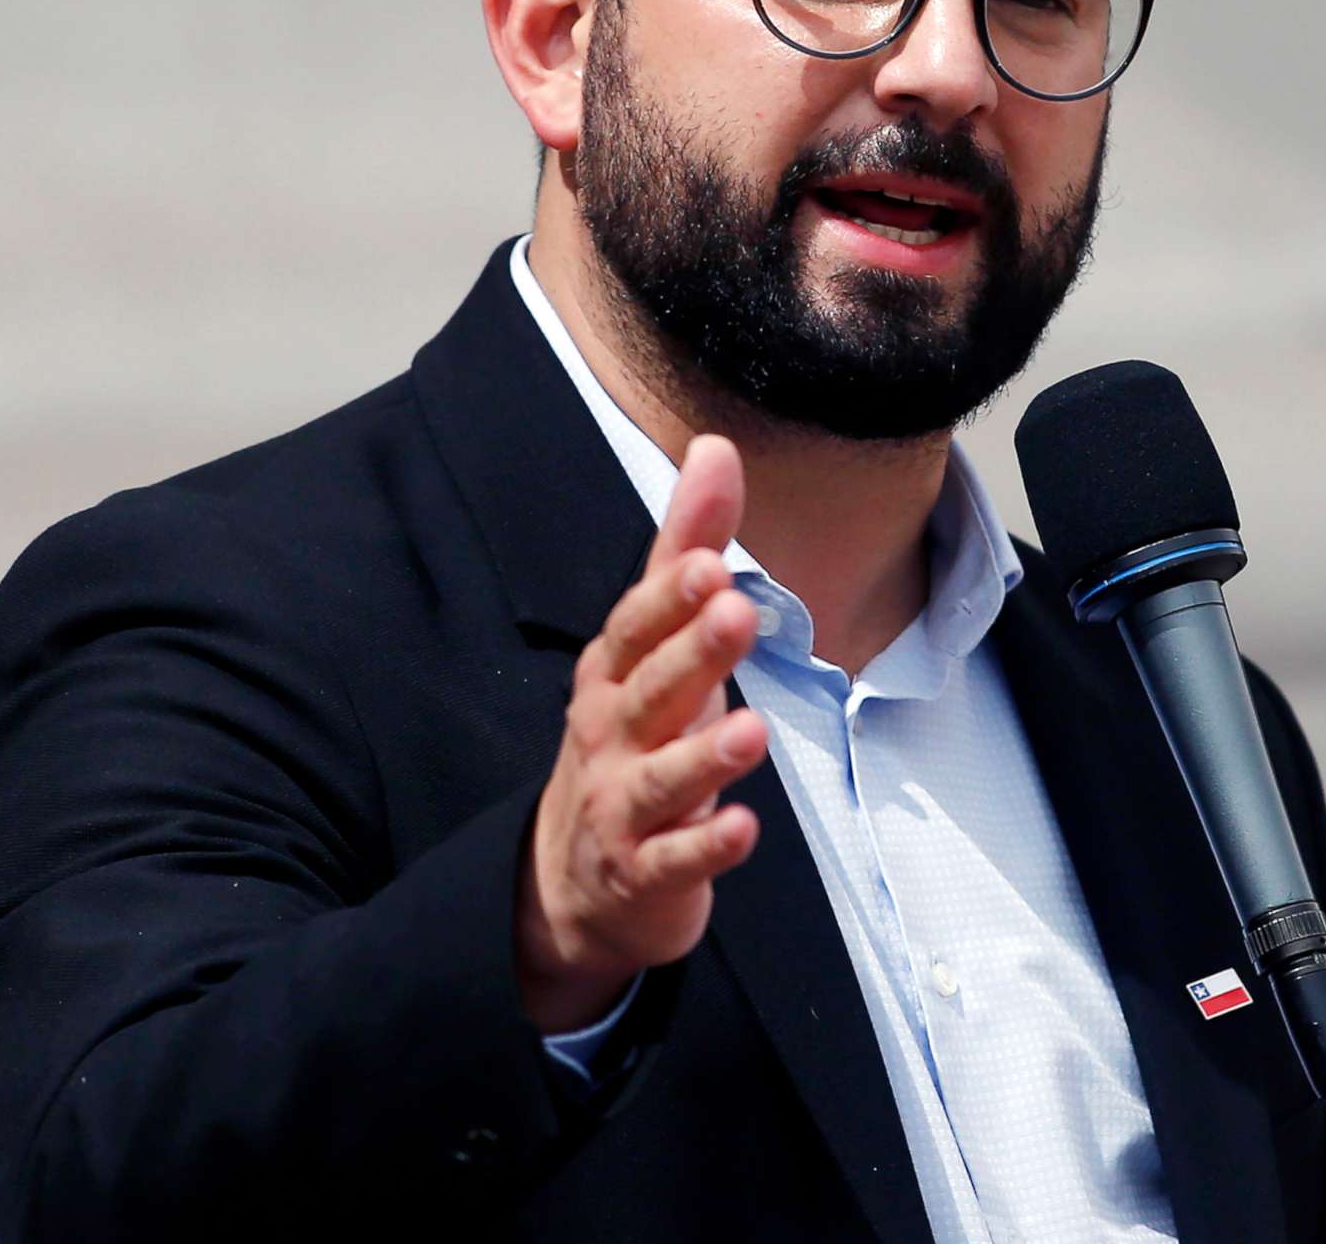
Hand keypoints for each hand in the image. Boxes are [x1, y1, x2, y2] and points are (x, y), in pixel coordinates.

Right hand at [515, 434, 768, 1032]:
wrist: (574, 878)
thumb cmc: (632, 735)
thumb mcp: (657, 642)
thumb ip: (686, 548)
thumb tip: (716, 447)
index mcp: (614, 673)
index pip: (638, 627)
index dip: (670, 598)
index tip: (709, 563)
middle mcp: (611, 733)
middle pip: (651, 690)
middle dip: (691, 652)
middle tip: (735, 612)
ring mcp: (622, 805)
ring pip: (661, 778)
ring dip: (703, 756)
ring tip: (751, 731)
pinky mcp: (645, 871)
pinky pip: (674, 859)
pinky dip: (705, 846)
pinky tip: (743, 829)